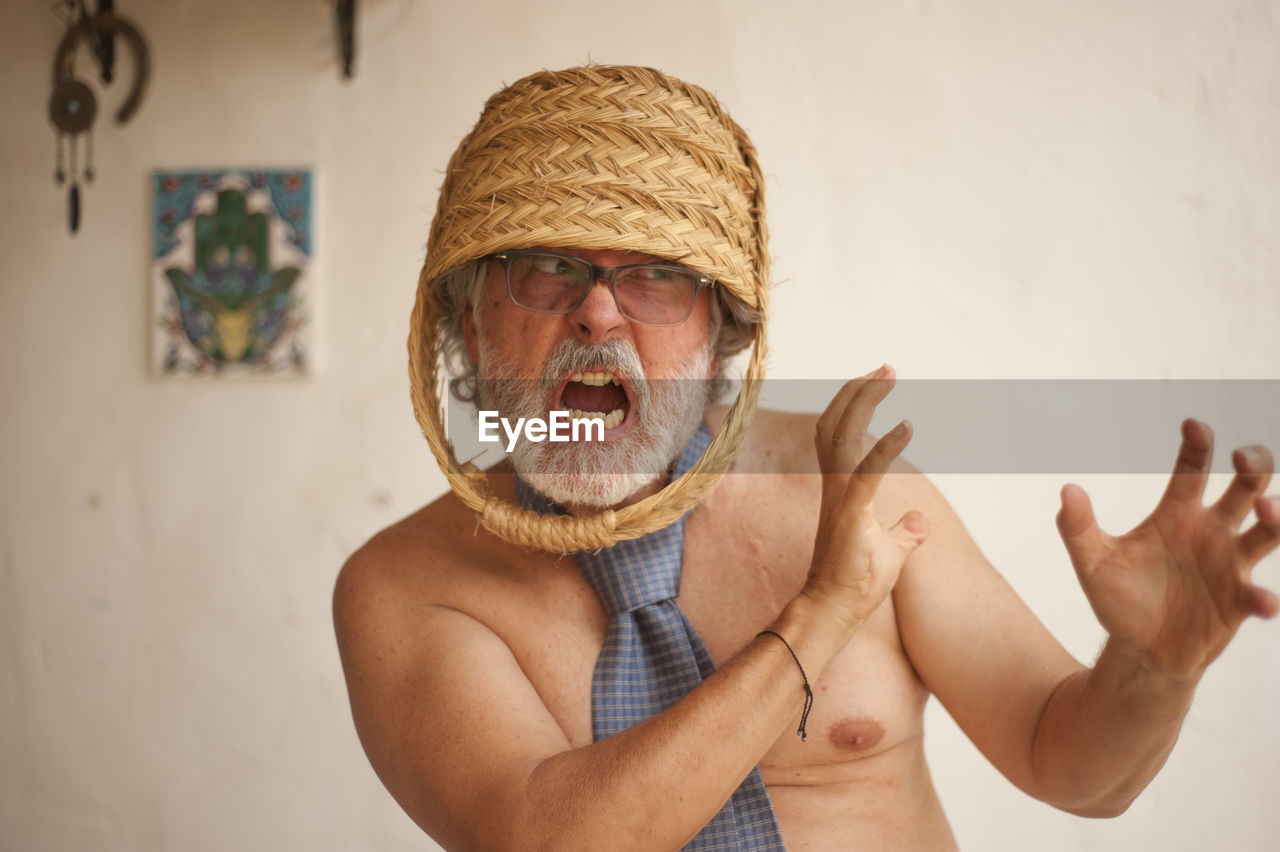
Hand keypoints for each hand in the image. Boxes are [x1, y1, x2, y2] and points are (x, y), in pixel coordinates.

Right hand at [803, 365, 928, 630]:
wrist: (833, 610)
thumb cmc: (856, 583)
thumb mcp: (892, 553)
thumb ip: (904, 533)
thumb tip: (920, 521)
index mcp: (841, 490)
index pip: (838, 435)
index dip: (854, 404)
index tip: (877, 381)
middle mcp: (834, 487)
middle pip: (834, 423)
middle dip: (858, 390)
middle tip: (886, 368)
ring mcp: (839, 499)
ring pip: (840, 436)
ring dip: (863, 401)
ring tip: (887, 375)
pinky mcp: (850, 516)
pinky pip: (866, 472)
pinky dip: (885, 446)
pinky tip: (907, 425)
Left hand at [1057, 419, 1279, 679]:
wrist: (1138, 650)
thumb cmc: (1119, 599)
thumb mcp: (1091, 563)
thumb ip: (1076, 527)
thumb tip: (1067, 489)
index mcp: (1176, 515)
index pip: (1191, 470)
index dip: (1196, 445)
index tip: (1193, 424)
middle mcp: (1211, 532)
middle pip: (1245, 488)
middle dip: (1254, 467)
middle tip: (1244, 458)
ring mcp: (1230, 565)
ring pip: (1267, 532)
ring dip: (1275, 518)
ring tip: (1267, 509)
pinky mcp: (1239, 602)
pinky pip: (1258, 595)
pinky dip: (1264, 598)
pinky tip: (1263, 602)